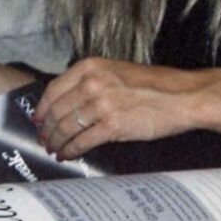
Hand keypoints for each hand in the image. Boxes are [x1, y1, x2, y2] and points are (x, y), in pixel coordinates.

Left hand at [34, 57, 198, 159]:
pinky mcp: (112, 125)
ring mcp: (102, 104)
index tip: (39, 119)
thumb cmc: (155, 84)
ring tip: (55, 148)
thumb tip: (68, 102)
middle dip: (47, 129)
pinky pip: (81, 142)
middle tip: (45, 139)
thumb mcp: (118, 71)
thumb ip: (92, 81)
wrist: (182, 96)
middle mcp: (93, 82)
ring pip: (66, 128)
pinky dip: (71, 151)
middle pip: (57, 111)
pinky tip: (69, 154)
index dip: (43, 108)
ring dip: (57, 142)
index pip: (54, 89)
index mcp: (92, 66)